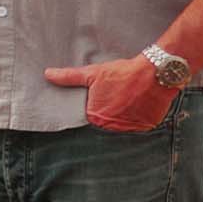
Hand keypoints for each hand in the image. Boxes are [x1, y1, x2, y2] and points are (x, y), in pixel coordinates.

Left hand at [45, 57, 177, 131]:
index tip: (105, 98)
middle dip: (112, 111)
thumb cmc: (122, 73)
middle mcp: (113, 126)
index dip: (98, 106)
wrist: (155, 73)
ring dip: (127, 114)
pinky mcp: (148, 126)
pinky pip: (141, 124)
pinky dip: (141, 115)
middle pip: (108, 122)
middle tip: (120, 97)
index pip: (92, 116)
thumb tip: (47, 74)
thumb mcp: (93, 73)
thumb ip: (69, 77)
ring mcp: (132, 128)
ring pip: (125, 124)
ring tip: (131, 98)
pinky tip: (141, 103)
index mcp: (96, 116)